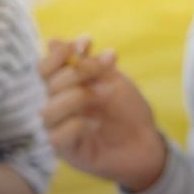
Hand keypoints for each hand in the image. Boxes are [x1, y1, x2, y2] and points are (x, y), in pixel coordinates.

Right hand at [39, 38, 166, 191]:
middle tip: (106, 67)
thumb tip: (52, 41)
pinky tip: (93, 122)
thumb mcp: (113, 81)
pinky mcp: (69, 152)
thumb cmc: (128, 110)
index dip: (59, 54)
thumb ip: (87, 63)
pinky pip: (56, 137)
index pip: (46, 69)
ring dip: (76, 96)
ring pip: (48, 111)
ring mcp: (61, 130)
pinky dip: (73, 125)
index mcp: (65, 89)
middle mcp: (59, 108)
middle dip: (77, 71)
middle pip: (49, 85)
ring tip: (104, 93)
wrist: (147, 141)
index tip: (86, 42)